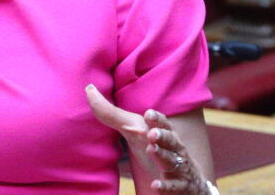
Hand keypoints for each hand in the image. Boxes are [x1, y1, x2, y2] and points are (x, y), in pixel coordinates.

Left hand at [85, 84, 209, 193]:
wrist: (186, 179)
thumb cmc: (155, 148)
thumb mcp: (135, 131)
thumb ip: (112, 114)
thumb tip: (89, 89)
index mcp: (163, 132)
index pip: (162, 123)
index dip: (157, 118)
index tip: (149, 113)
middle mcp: (173, 147)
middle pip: (171, 139)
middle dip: (163, 135)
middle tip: (152, 133)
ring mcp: (178, 166)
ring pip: (173, 160)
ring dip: (163, 155)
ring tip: (152, 150)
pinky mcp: (179, 185)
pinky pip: (174, 186)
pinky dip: (166, 186)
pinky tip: (155, 185)